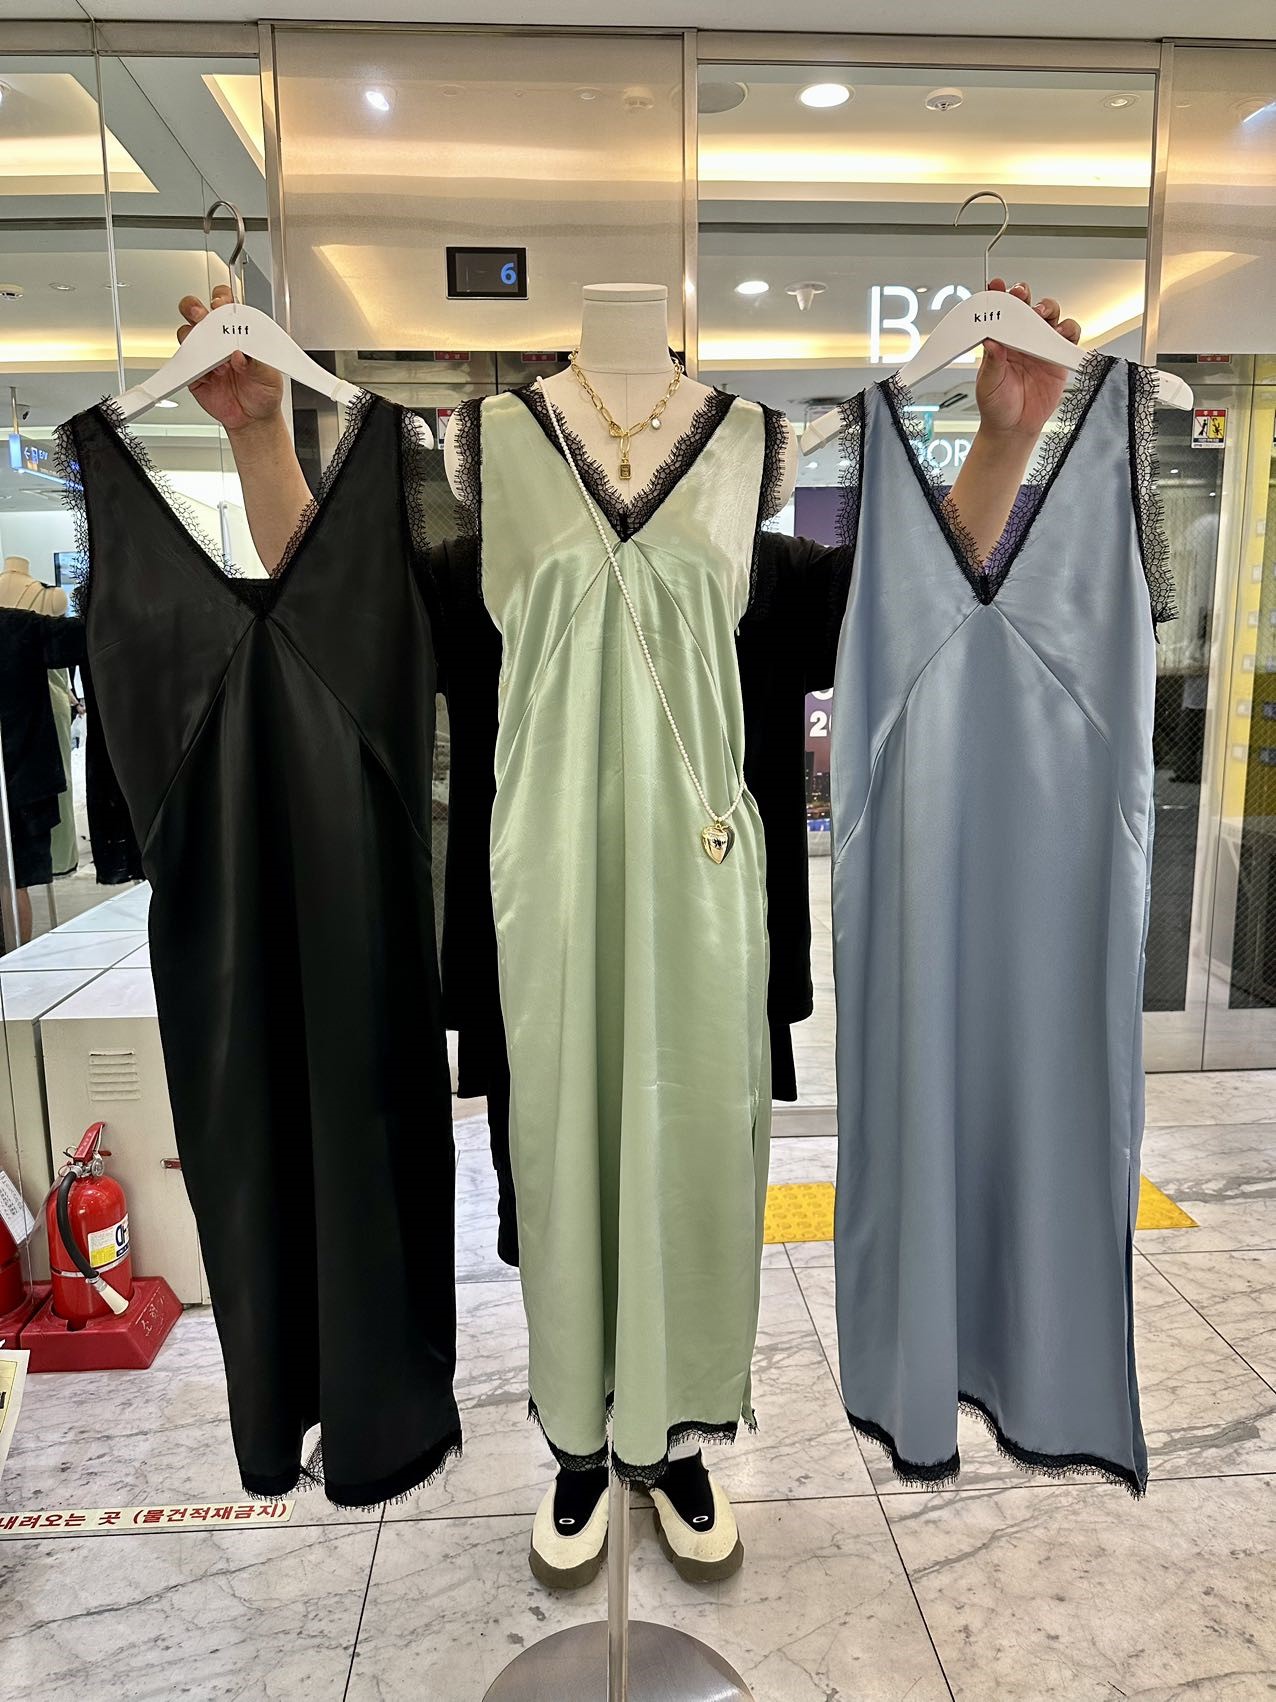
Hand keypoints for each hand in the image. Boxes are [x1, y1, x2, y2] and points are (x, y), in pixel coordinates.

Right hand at [176, 284, 283, 434]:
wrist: (253, 419)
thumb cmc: (263, 391)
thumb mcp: (269, 376)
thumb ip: (256, 364)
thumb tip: (240, 355)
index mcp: (238, 331)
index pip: (225, 304)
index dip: (221, 299)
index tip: (221, 305)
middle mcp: (217, 338)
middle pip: (196, 311)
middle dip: (195, 308)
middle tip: (202, 317)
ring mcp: (203, 354)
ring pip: (187, 333)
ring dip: (197, 339)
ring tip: (218, 361)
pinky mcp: (193, 373)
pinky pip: (185, 363)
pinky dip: (194, 366)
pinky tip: (208, 374)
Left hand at [976, 279, 1081, 439]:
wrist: (1014, 428)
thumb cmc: (997, 406)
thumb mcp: (988, 384)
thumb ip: (992, 363)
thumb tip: (991, 342)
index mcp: (1001, 341)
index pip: (999, 313)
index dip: (998, 296)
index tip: (995, 285)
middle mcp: (1021, 340)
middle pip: (1027, 306)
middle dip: (1024, 295)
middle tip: (1020, 295)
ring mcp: (1041, 346)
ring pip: (1050, 316)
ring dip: (1048, 309)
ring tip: (1041, 314)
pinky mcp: (1058, 357)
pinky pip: (1069, 337)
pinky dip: (1069, 331)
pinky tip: (1062, 334)